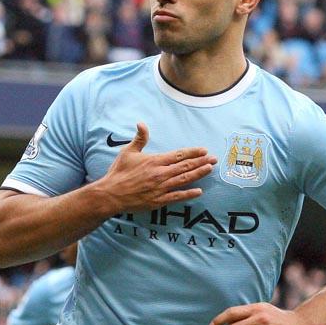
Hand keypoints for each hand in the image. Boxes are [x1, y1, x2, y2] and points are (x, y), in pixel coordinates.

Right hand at [97, 123, 215, 213]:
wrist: (110, 194)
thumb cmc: (118, 173)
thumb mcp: (128, 152)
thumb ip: (139, 138)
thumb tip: (141, 123)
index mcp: (155, 161)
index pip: (179, 155)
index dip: (193, 152)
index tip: (204, 150)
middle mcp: (161, 174)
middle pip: (185, 166)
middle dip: (201, 162)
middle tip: (214, 159)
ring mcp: (161, 188)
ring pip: (184, 179)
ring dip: (199, 174)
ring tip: (210, 169)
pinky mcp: (158, 201)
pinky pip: (177, 196)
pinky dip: (188, 194)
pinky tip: (199, 191)